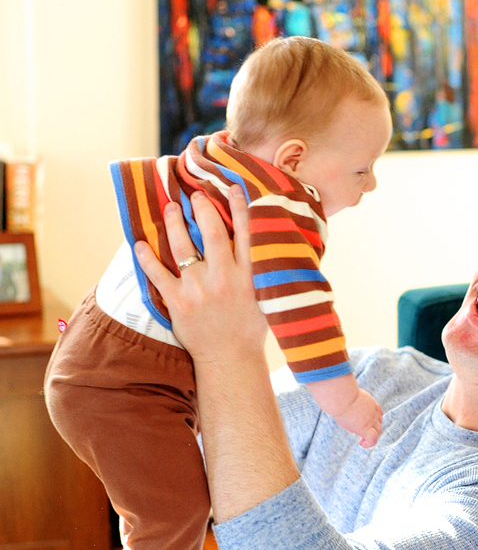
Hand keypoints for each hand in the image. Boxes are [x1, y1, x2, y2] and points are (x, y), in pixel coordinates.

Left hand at [134, 184, 266, 364]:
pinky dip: (146, 258)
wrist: (231, 361)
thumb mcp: (265, 298)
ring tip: (170, 209)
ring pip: (182, 247)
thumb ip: (260, 273)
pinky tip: (139, 243)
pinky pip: (157, 274)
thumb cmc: (250, 330)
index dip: (238, 207)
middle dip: (202, 209)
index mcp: (248, 276)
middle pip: (211, 232)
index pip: (245, 233)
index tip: (231, 188)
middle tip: (195, 196)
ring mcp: (198, 290)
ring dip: (174, 223)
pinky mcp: (178, 302)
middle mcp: (223, 278)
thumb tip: (263, 248)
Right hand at [334, 387, 382, 448]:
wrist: (342, 397)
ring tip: (362, 442)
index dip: (374, 417)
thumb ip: (346, 397)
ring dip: (372, 437)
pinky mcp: (365, 429)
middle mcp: (373, 411)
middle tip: (364, 432)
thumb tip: (334, 396)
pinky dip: (369, 444)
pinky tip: (362, 444)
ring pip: (378, 431)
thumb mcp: (346, 393)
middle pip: (379, 422)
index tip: (365, 420)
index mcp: (370, 402)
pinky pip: (372, 440)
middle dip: (373, 428)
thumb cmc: (340, 392)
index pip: (377, 411)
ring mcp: (371, 420)